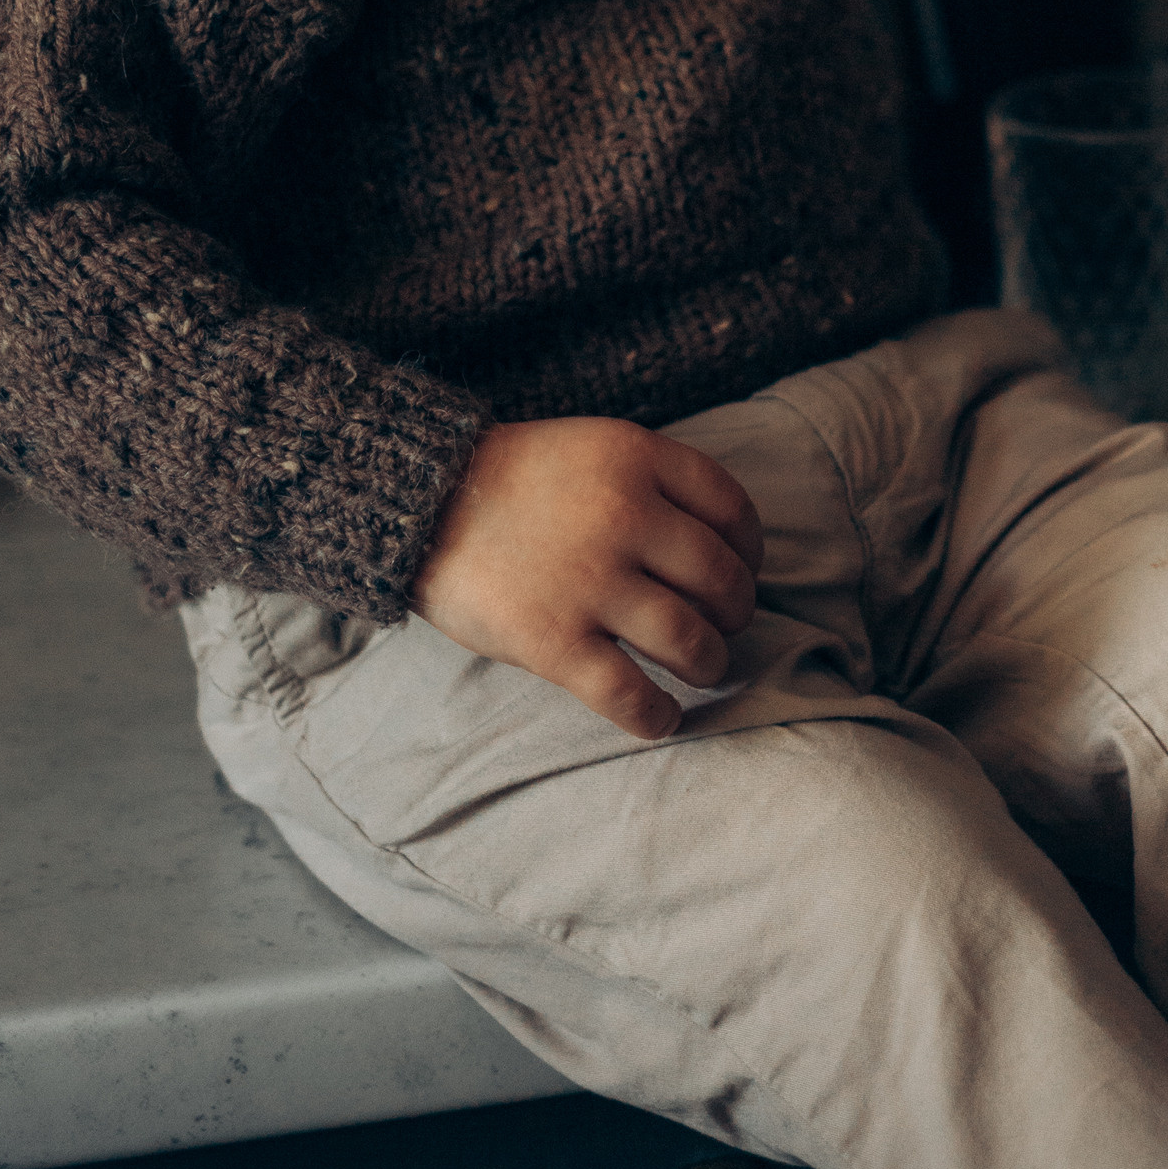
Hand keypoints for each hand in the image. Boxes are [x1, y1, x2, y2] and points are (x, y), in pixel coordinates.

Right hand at [413, 415, 762, 740]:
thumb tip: (720, 547)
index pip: (732, 511)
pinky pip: (629, 694)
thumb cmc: (513, 480)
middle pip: (722, 580)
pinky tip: (660, 720)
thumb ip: (654, 483)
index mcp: (637, 459)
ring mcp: (590, 581)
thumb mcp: (593, 449)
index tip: (742, 571)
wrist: (418, 501)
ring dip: (708, 664)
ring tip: (702, 670)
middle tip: (723, 627)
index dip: (750, 551)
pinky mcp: (553, 640)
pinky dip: (656, 717)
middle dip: (735, 613)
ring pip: (690, 641)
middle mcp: (625, 516)